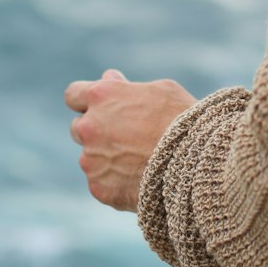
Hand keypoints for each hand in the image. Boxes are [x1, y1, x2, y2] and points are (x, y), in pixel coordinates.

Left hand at [65, 69, 197, 211]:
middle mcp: (89, 127)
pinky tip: (139, 179)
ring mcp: (90, 159)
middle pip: (78, 128)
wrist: (194, 162)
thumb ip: (128, 87)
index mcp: (101, 96)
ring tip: (139, 161)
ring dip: (106, 157)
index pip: (73, 94)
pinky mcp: (98, 187)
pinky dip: (115, 181)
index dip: (85, 101)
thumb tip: (110, 79)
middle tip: (124, 136)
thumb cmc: (182, 119)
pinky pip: (101, 182)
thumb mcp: (160, 90)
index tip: (99, 107)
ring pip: (90, 157)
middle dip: (96, 130)